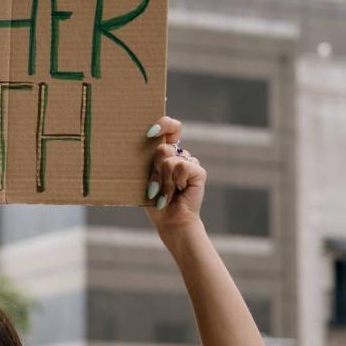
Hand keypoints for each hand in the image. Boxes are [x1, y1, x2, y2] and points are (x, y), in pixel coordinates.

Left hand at [143, 116, 205, 234]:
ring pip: (170, 159)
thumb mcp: (146, 178)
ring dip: (163, 180)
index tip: (150, 132)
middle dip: (155, 169)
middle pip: (163, 147)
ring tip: (165, 193)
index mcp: (166, 153)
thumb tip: (148, 142)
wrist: (170, 221)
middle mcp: (179, 155)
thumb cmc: (154, 201)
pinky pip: (182, 166)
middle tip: (155, 187)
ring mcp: (190, 162)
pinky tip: (176, 193)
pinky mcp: (198, 171)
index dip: (164, 124)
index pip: (170, 128)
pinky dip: (174, 182)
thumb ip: (149, 160)